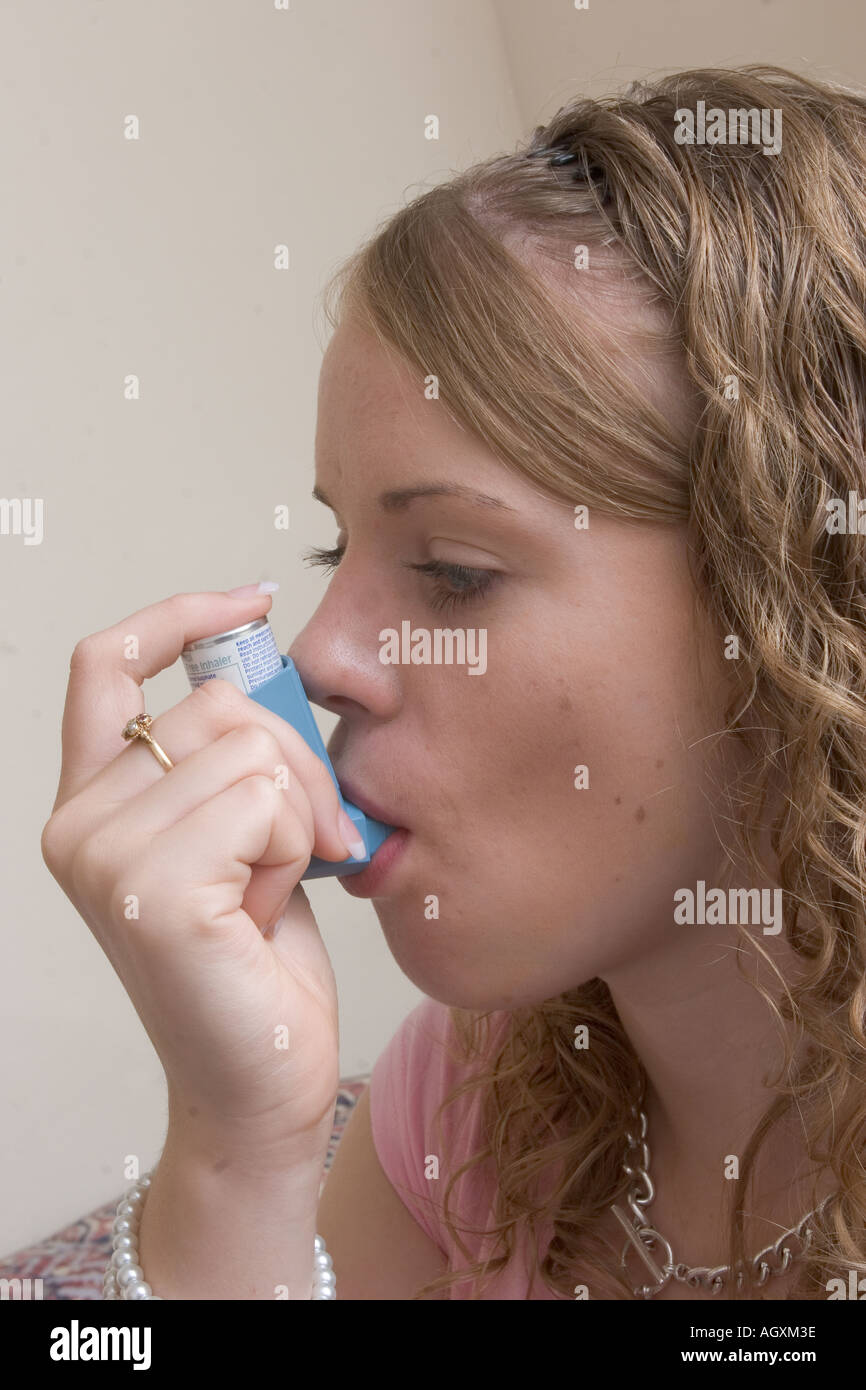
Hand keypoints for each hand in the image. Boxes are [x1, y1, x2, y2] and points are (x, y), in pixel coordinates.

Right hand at [41, 590, 356, 1163]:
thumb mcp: (240, 834)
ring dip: (296, 815)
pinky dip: (294, 846)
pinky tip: (271, 907)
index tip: (248, 598)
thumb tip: (261, 655)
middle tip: (311, 836)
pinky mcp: (151, 891)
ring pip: (248, 750)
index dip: (176, 614)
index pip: (105, 664)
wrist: (264, 1082)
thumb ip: (230, 756)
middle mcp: (77, 824)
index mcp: (91, 802)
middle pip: (215, 703)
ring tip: (275, 885)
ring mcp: (103, 857)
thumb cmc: (258, 963)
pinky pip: (262, 801)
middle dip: (296, 759)